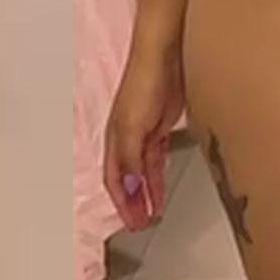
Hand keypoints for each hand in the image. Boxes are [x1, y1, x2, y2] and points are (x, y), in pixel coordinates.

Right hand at [103, 48, 183, 232]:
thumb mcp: (133, 127)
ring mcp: (144, 131)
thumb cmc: (144, 81)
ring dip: (147, 192)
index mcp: (115, 139)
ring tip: (152, 212)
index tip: (132, 223)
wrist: (165, 55)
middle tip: (141, 224)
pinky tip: (161, 186)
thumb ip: (131, 159)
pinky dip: (157, 176)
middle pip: (128, 179)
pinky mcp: (161, 125)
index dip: (122, 203)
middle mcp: (126, 138)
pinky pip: (156, 158)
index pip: (115, 180)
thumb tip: (130, 189)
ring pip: (142, 171)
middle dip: (133, 203)